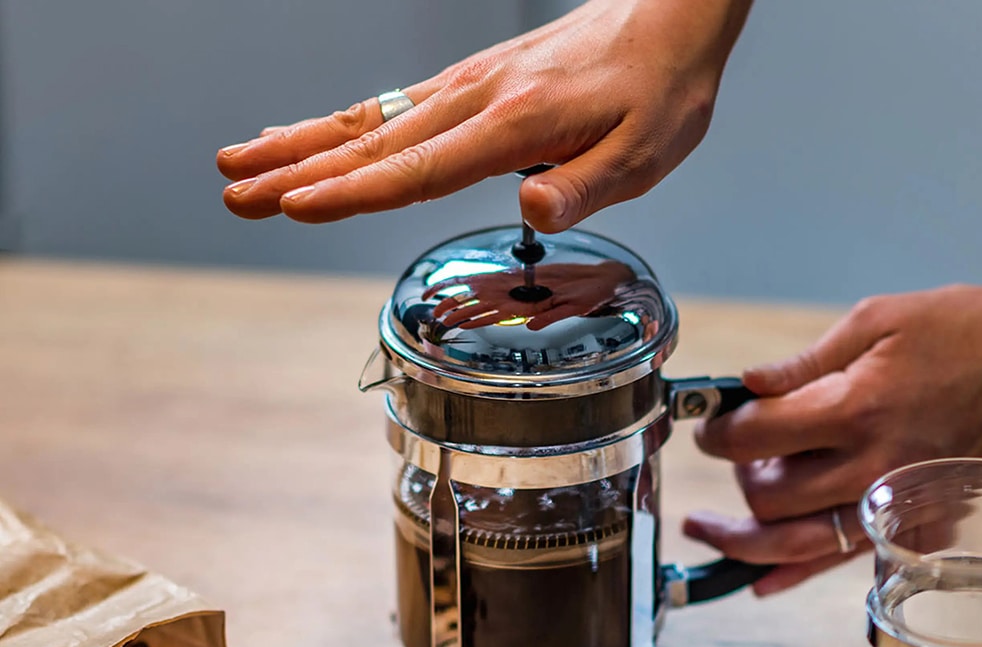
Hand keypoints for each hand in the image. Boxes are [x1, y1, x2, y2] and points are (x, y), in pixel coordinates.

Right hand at [216, 0, 750, 231]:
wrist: (668, 17)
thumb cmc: (660, 91)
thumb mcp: (644, 152)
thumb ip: (585, 185)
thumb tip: (533, 212)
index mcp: (516, 123)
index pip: (421, 169)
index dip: (356, 194)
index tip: (295, 208)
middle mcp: (478, 98)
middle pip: (373, 143)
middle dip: (299, 173)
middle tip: (233, 195)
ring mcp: (466, 86)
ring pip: (368, 120)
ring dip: (300, 146)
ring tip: (238, 166)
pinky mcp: (469, 84)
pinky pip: (390, 106)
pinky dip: (338, 123)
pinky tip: (305, 135)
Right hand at [427, 261, 634, 330]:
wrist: (607, 278)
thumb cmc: (595, 290)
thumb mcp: (581, 304)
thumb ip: (558, 313)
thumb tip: (533, 325)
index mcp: (531, 290)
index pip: (490, 297)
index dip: (467, 306)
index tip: (448, 315)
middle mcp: (523, 288)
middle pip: (481, 297)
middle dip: (457, 306)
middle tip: (436, 317)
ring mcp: (524, 286)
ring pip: (484, 293)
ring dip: (462, 302)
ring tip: (440, 311)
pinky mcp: (528, 285)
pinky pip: (498, 287)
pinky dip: (478, 293)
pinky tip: (465, 299)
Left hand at [683, 277, 981, 595]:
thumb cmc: (966, 330)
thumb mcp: (877, 321)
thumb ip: (805, 363)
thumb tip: (745, 386)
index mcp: (856, 408)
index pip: (754, 436)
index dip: (717, 430)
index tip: (710, 421)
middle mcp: (872, 468)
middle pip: (766, 497)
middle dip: (737, 474)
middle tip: (741, 450)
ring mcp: (896, 506)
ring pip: (794, 545)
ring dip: (742, 540)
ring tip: (707, 530)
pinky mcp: (917, 528)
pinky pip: (842, 564)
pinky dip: (793, 575)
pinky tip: (758, 579)